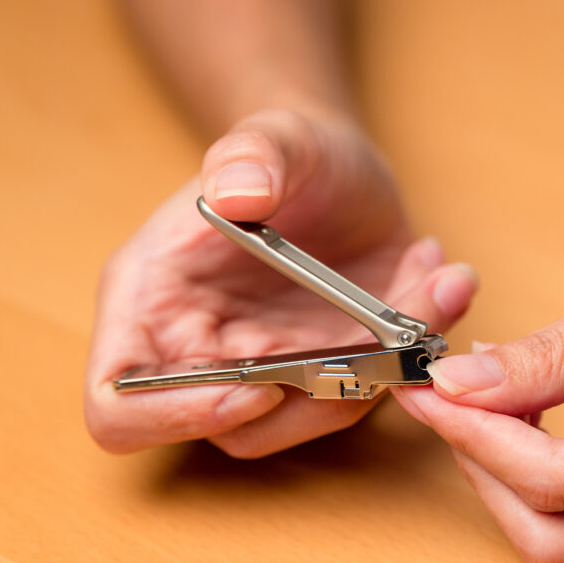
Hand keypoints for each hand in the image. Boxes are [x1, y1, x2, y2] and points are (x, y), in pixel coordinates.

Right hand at [85, 109, 477, 456]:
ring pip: (315, 414)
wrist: (336, 164)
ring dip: (388, 368)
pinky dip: (416, 349)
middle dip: (321, 393)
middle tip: (387, 335)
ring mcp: (269, 368)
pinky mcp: (328, 369)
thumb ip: (251, 154)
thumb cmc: (287, 150)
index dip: (176, 416)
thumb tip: (235, 191)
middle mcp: (202, 350)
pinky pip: (369, 388)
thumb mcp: (276, 134)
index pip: (121, 405)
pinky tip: (443, 280)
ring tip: (438, 284)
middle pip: (236, 428)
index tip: (256, 389)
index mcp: (152, 303)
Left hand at [396, 203, 563, 562]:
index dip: (477, 438)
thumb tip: (463, 386)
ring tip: (483, 409)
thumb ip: (552, 358)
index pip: (557, 481)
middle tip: (450, 404)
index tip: (434, 390)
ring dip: (515, 486)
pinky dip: (556, 486)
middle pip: (559, 540)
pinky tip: (530, 426)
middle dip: (487, 475)